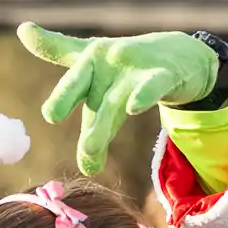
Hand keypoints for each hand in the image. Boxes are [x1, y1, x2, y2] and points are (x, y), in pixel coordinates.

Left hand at [19, 24, 221, 174]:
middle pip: (80, 82)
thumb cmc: (128, 71)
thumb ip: (93, 135)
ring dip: (102, 125)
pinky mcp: (163, 74)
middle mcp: (106, 62)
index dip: (55, 92)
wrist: (181, 55)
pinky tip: (133, 107)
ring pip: (114, 100)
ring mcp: (134, 67)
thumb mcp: (104, 94)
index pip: (67, 80)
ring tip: (89, 151)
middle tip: (50, 116)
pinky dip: (142, 94)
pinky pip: (152, 85)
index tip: (45, 112)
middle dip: (64, 97)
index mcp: (88, 63)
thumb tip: (86, 171)